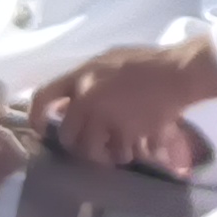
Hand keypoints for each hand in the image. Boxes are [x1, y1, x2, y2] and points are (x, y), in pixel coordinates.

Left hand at [38, 36, 216, 176]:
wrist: (180, 73)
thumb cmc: (146, 62)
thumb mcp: (108, 61)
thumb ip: (83, 81)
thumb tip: (62, 107)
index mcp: (82, 75)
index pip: (43, 97)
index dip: (36, 116)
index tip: (41, 129)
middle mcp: (88, 98)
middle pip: (67, 134)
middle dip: (78, 143)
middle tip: (90, 144)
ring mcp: (107, 117)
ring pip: (91, 150)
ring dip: (102, 154)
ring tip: (114, 152)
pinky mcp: (128, 133)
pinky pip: (118, 153)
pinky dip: (125, 154)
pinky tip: (135, 148)